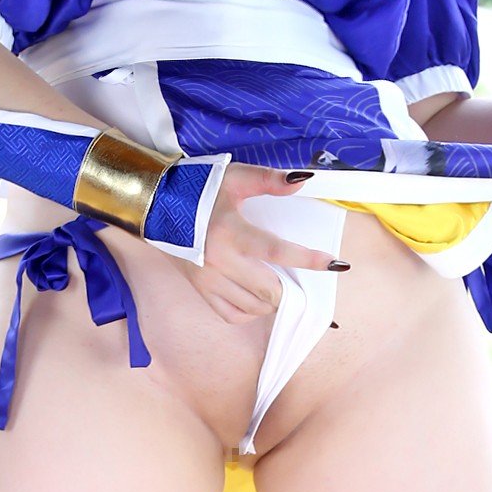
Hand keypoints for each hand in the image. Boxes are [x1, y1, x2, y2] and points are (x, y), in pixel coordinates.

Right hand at [185, 163, 344, 323]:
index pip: (278, 251)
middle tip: (298, 279)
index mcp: (231, 233)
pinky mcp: (200, 289)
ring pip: (253, 307)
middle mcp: (220, 262)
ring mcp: (209, 280)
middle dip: (290, 288)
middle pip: (268, 291)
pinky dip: (249, 311)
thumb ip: (269, 180)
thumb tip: (303, 180)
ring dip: (272, 300)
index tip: (336, 264)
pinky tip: (256, 297)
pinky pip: (231, 314)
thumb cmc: (196, 189)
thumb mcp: (234, 178)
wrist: (154, 205)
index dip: (309, 259)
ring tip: (278, 285)